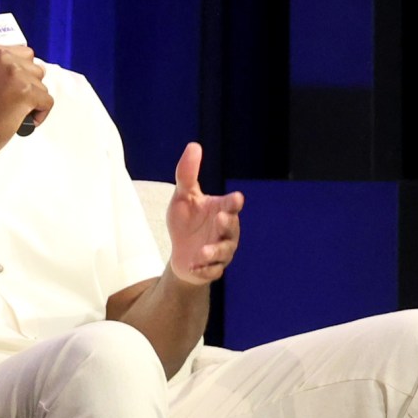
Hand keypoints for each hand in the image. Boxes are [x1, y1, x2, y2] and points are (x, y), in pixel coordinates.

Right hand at [0, 43, 53, 158]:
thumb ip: (4, 68)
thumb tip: (36, 69)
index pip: (25, 55)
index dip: (21, 75)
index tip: (6, 90)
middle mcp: (3, 56)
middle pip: (36, 69)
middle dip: (28, 87)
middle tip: (8, 102)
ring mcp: (16, 73)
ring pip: (42, 86)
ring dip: (33, 102)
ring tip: (12, 112)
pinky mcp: (27, 92)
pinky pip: (48, 102)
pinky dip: (39, 116)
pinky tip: (21, 121)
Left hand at [164, 142, 243, 286]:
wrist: (182, 255)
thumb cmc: (186, 222)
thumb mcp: (183, 197)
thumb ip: (187, 174)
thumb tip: (194, 145)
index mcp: (222, 211)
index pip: (231, 205)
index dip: (233, 202)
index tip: (236, 198)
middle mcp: (226, 232)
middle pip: (231, 229)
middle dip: (227, 225)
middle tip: (221, 218)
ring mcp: (221, 252)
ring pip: (223, 253)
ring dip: (213, 252)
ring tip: (202, 252)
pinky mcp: (211, 269)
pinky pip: (212, 272)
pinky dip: (204, 271)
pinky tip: (194, 268)